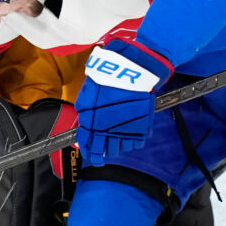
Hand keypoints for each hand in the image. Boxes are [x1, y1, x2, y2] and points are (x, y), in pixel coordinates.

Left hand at [75, 39, 172, 165]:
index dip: (89, 151)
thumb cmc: (106, 79)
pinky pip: (136, 142)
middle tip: (102, 151)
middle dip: (103, 151)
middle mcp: (109, 129)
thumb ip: (84, 114)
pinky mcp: (142, 127)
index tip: (89, 155)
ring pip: (121, 148)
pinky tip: (128, 133)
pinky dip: (131, 140)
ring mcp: (126, 129)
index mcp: (92, 122)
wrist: (132, 70)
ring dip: (117, 145)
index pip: (89, 144)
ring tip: (115, 139)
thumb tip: (83, 130)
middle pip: (106, 150)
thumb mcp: (87, 95)